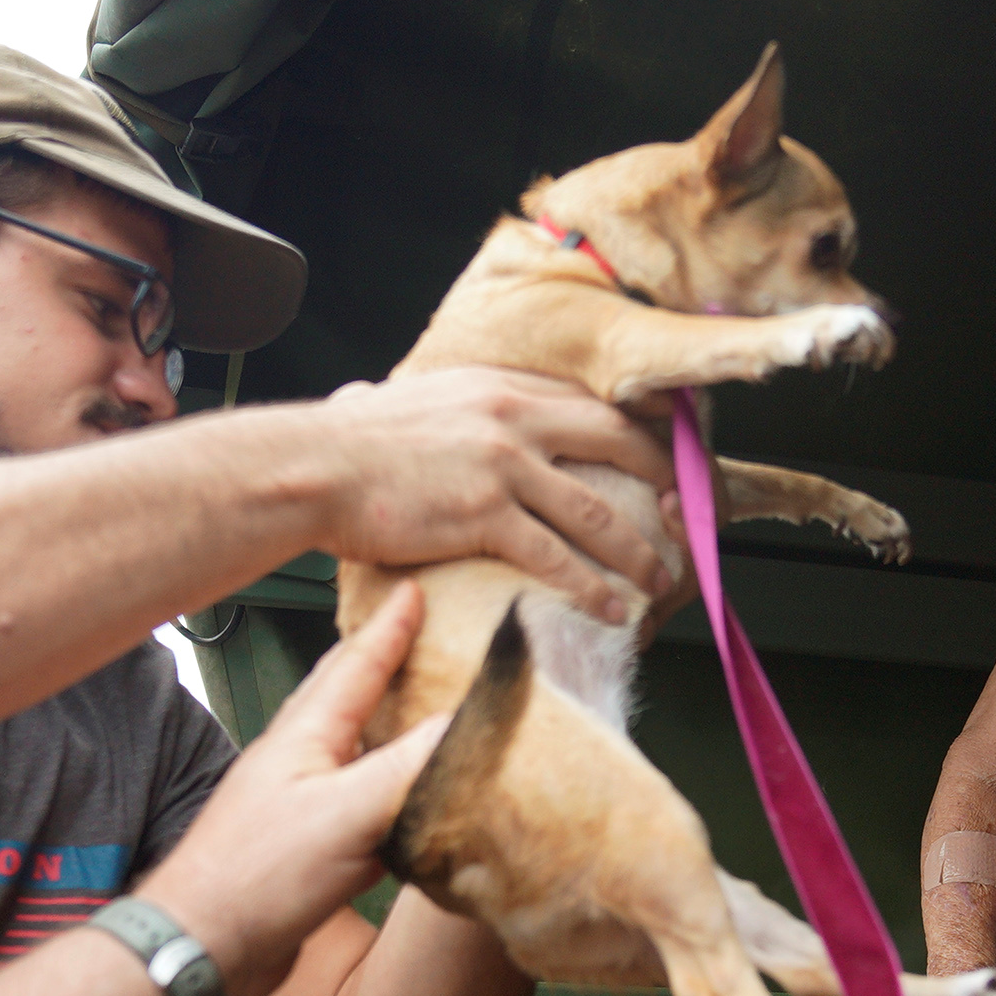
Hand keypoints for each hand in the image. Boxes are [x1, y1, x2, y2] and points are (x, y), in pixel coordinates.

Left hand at [136, 583, 444, 995]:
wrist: (203, 948)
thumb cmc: (258, 876)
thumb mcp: (346, 812)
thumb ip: (408, 766)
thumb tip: (469, 724)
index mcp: (305, 736)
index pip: (355, 665)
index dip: (389, 627)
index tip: (414, 588)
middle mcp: (299, 762)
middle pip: (346, 697)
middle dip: (382, 661)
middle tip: (419, 634)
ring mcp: (300, 806)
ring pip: (356, 751)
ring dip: (390, 727)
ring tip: (429, 712)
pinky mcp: (308, 852)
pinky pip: (361, 805)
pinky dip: (393, 792)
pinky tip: (412, 804)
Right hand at [309, 369, 675, 623]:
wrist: (310, 468)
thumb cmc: (345, 445)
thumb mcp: (401, 401)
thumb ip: (427, 407)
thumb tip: (379, 396)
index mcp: (497, 385)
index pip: (587, 400)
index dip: (635, 428)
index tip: (662, 453)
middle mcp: (511, 416)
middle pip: (614, 440)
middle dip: (662, 478)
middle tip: (684, 512)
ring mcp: (503, 464)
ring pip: (596, 509)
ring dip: (637, 550)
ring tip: (660, 580)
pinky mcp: (485, 513)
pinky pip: (557, 556)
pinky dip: (593, 587)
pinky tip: (613, 609)